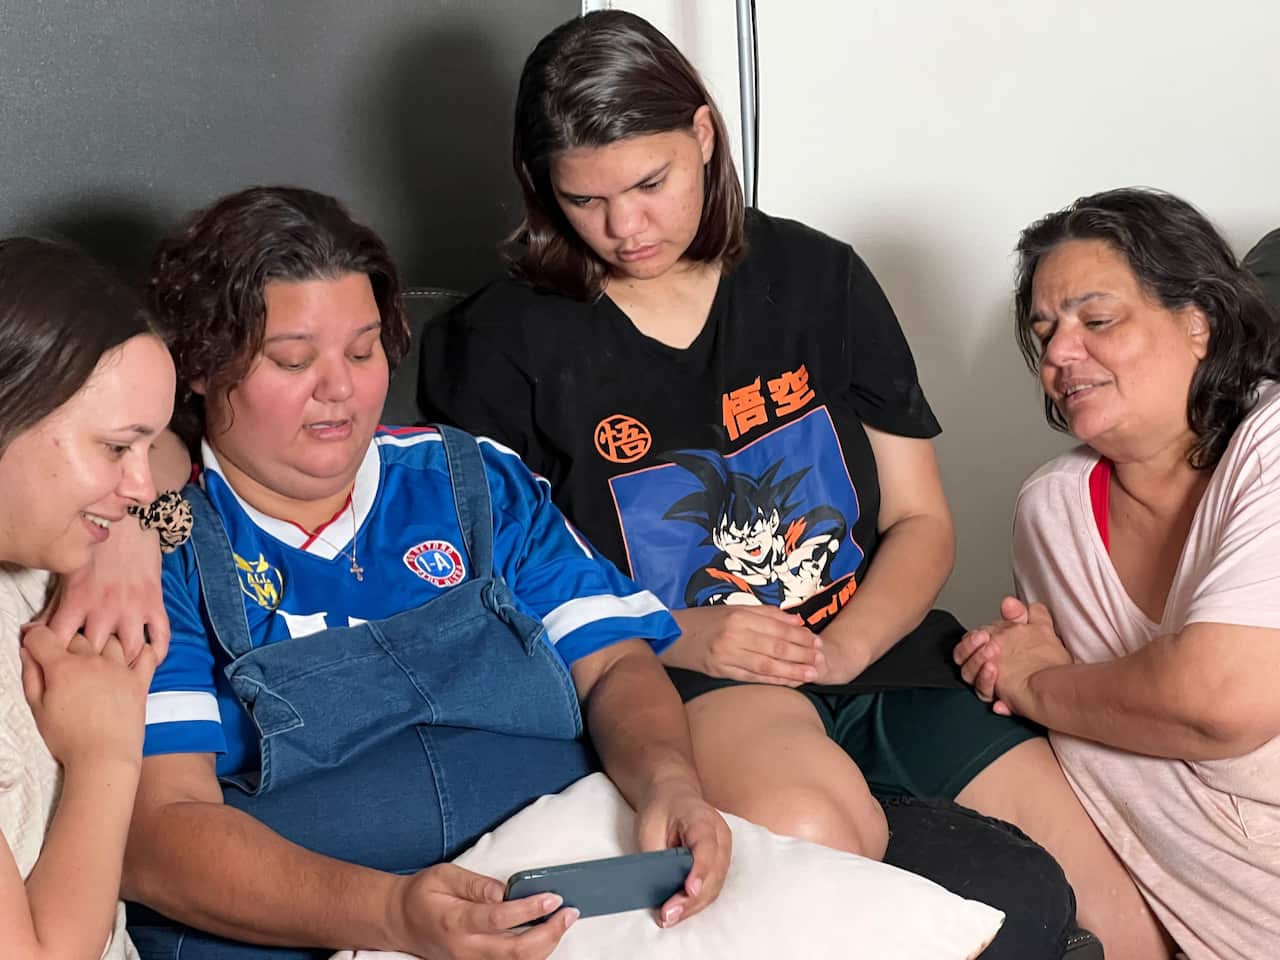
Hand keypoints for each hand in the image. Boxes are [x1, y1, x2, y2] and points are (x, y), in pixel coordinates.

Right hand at [20, 625, 156, 767]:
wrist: (103, 758)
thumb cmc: (67, 739)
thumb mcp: (38, 708)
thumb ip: (31, 676)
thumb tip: (28, 651)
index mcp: (63, 668)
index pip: (43, 636)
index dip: (34, 636)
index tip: (34, 642)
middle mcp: (92, 661)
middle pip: (77, 635)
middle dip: (66, 640)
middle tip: (63, 655)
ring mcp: (119, 669)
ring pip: (110, 638)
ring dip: (101, 643)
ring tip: (95, 658)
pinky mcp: (140, 680)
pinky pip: (146, 653)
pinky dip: (139, 650)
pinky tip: (130, 656)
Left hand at [41, 516, 168, 662]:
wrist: (132, 521)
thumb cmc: (97, 548)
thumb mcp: (69, 574)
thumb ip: (54, 607)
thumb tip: (33, 632)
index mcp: (78, 601)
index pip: (60, 643)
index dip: (57, 661)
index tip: (59, 667)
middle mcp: (105, 609)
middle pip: (96, 655)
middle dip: (93, 668)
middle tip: (92, 673)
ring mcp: (133, 608)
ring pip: (130, 651)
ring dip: (126, 664)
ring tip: (120, 670)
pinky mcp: (155, 604)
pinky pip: (161, 636)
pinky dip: (158, 653)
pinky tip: (150, 658)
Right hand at [390, 862, 576, 958]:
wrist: (401, 922)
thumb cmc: (423, 894)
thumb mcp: (444, 876)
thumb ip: (475, 884)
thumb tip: (506, 890)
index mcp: (455, 921)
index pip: (498, 919)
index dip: (529, 910)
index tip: (552, 897)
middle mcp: (465, 949)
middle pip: (515, 952)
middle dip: (549, 934)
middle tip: (569, 912)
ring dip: (546, 946)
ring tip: (563, 922)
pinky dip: (533, 955)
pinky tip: (546, 937)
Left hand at [633, 779, 730, 926]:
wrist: (672, 793)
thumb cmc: (660, 808)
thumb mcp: (650, 827)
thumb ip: (657, 857)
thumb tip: (659, 890)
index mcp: (702, 819)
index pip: (706, 847)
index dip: (699, 871)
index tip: (689, 890)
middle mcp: (719, 835)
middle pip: (713, 873)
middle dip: (692, 899)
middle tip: (668, 915)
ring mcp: (723, 849)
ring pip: (715, 885)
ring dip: (694, 905)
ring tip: (669, 917)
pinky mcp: (719, 862)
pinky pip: (712, 885)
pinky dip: (697, 901)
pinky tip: (679, 910)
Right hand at [670, 605, 823, 684]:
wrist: (669, 636)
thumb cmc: (703, 620)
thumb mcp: (732, 608)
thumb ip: (765, 614)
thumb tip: (797, 622)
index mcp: (738, 616)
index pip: (777, 628)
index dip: (800, 637)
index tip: (818, 642)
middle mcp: (733, 635)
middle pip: (775, 647)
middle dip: (802, 655)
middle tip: (821, 660)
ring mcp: (726, 656)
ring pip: (767, 665)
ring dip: (792, 671)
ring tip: (812, 674)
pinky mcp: (720, 672)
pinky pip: (752, 678)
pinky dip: (773, 681)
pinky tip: (789, 683)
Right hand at [953, 598, 1070, 716]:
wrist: (1061, 684)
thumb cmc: (1050, 659)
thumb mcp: (1038, 628)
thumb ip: (1022, 613)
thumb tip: (1007, 602)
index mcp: (993, 646)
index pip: (969, 642)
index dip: (971, 639)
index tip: (982, 635)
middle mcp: (989, 664)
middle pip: (964, 658)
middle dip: (971, 649)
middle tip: (985, 642)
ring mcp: (993, 681)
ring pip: (968, 674)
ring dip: (976, 664)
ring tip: (991, 658)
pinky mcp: (999, 697)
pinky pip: (983, 691)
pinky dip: (985, 681)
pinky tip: (993, 671)